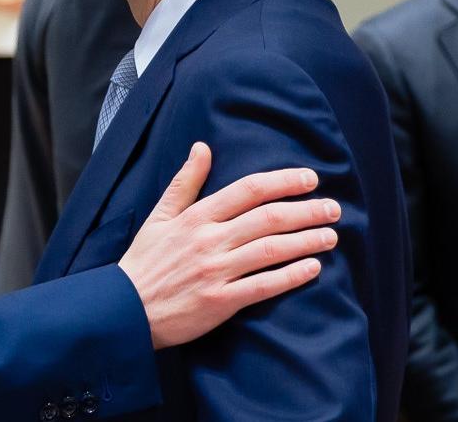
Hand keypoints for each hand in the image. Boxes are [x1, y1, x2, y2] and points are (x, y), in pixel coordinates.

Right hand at [118, 142, 338, 348]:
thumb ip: (185, 182)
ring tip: (331, 236)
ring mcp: (216, 271)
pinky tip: (313, 268)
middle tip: (333, 208)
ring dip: (307, 241)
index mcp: (196, 217)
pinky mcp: (221, 302)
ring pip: (272, 250)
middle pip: (268, 218)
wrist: (124, 309)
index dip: (283, 182)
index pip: (248, 190)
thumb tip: (202, 147)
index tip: (310, 179)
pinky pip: (264, 286)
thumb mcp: (159, 216)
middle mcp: (209, 240)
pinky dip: (291, 276)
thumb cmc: (144, 261)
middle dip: (306, 211)